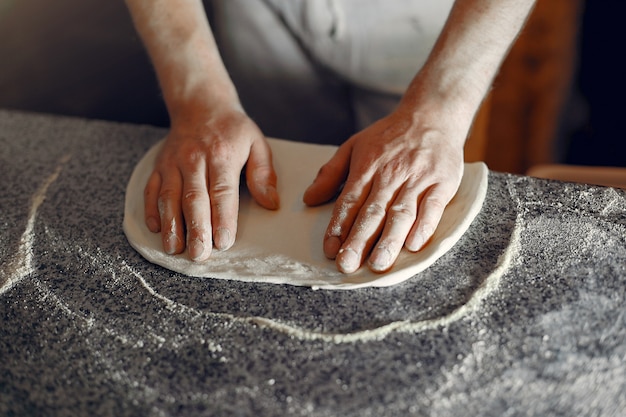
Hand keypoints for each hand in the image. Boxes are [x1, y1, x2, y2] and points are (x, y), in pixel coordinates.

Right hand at [143, 106, 278, 260]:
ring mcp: (173, 163)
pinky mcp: (159, 165)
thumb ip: (264, 174)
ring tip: (174, 249)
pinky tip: (156, 228)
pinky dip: (151, 209)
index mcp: (221, 155)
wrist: (200, 104)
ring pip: (169, 197)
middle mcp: (194, 159)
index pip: (222, 191)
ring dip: (171, 225)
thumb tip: (270, 203)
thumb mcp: (256, 143)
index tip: (224, 241)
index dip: (223, 218)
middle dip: (196, 229)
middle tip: (199, 254)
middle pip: (194, 198)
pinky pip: (151, 189)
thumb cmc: (232, 130)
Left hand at [303, 105, 464, 272]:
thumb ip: (331, 174)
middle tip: (347, 264)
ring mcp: (418, 179)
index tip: (330, 249)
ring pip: (401, 214)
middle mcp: (391, 174)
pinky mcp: (442, 182)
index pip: (350, 201)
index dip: (339, 226)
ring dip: (389, 240)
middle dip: (359, 240)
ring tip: (378, 264)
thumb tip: (308, 199)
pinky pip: (432, 207)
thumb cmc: (390, 135)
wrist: (433, 114)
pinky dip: (424, 226)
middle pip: (373, 212)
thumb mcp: (354, 146)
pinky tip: (414, 245)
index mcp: (367, 166)